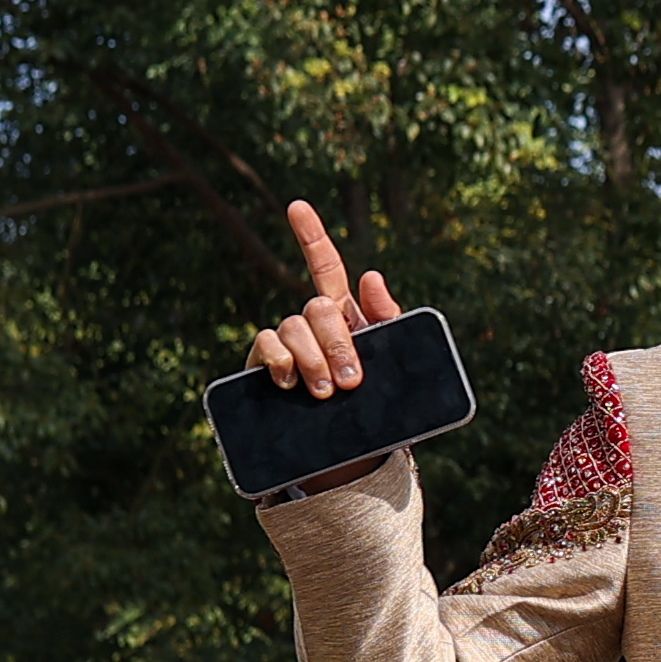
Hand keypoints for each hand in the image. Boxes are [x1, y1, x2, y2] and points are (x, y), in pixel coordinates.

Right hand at [248, 201, 401, 398]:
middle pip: (318, 307)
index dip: (311, 236)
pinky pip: (267, 346)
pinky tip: (288, 378)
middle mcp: (311, 324)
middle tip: (351, 381)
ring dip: (312, 358)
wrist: (351, 456)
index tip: (296, 206)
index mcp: (345, 316)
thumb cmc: (376, 404)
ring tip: (324, 393)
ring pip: (294, 328)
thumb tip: (371, 274)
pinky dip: (278, 359)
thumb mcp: (394, 364)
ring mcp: (287, 345)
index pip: (326, 267)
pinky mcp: (266, 367)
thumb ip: (389, 320)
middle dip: (337, 342)